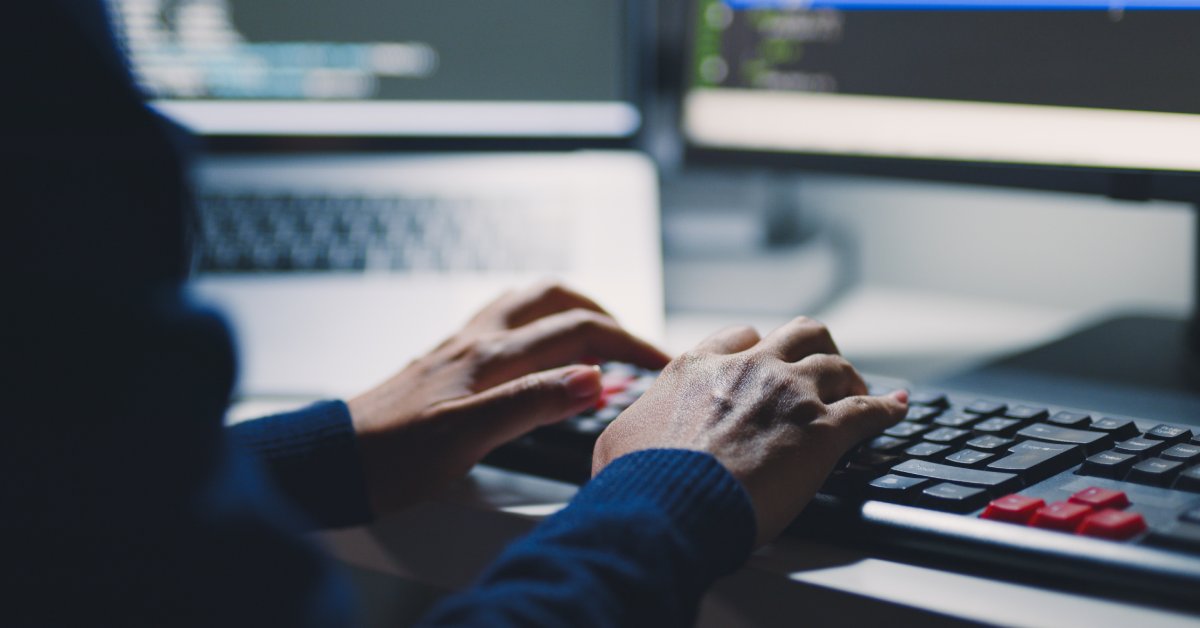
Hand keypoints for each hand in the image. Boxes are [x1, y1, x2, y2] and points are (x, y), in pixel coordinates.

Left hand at [348, 281, 669, 514]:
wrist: (334, 461)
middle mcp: (477, 341)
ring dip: (570, 309)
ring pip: (527, 302)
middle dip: (605, 313)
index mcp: (490, 357)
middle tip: (633, 345)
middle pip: (555, 298)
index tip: (663, 362)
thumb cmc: (391, 457)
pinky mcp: (447, 361)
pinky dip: (537, 325)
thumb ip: (531, 404)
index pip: (578, 331)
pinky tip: (538, 352)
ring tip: (597, 337)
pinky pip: (504, 322)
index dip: (629, 343)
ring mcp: (460, 347)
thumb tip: (593, 377)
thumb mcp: (466, 438)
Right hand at [592, 318, 906, 545]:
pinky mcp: (823, 432)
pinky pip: (869, 410)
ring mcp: (790, 396)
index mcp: (699, 368)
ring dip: (851, 377)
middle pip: (800, 333)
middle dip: (814, 348)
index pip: (740, 336)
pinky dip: (888, 408)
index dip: (758, 346)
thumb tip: (627, 441)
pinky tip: (897, 410)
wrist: (670, 504)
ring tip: (859, 391)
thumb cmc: (639, 480)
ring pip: (837, 364)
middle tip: (820, 370)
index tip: (765, 359)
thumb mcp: (617, 440)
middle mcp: (749, 369)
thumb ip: (636, 425)